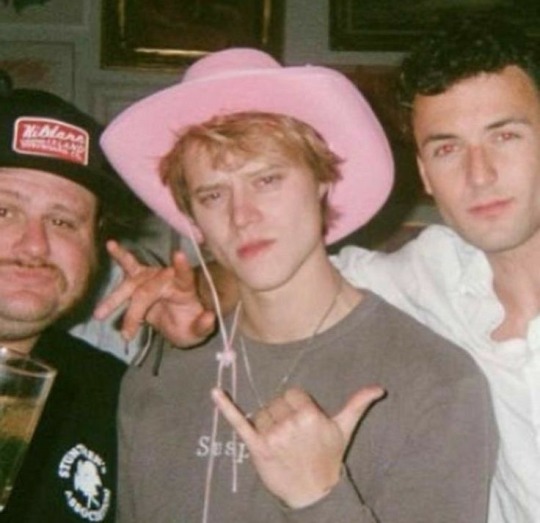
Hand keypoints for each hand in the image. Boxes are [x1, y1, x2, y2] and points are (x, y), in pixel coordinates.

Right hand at [93, 240, 215, 346]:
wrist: (180, 323)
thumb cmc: (189, 325)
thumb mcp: (198, 332)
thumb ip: (204, 326)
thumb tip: (210, 318)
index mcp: (185, 289)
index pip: (185, 277)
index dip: (182, 267)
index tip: (179, 255)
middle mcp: (168, 278)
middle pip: (147, 291)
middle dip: (135, 313)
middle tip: (126, 334)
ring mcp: (153, 276)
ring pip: (132, 283)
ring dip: (115, 299)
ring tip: (99, 314)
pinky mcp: (140, 279)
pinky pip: (129, 266)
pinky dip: (120, 255)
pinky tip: (110, 245)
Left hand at [212, 385, 383, 507]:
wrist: (314, 492)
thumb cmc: (329, 457)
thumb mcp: (344, 428)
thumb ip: (357, 404)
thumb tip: (378, 388)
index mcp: (309, 414)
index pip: (292, 394)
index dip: (295, 405)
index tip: (301, 421)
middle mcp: (290, 423)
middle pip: (276, 403)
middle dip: (282, 414)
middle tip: (292, 434)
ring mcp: (273, 436)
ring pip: (261, 413)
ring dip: (267, 423)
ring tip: (281, 441)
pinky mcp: (258, 448)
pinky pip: (239, 423)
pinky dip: (226, 407)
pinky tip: (215, 392)